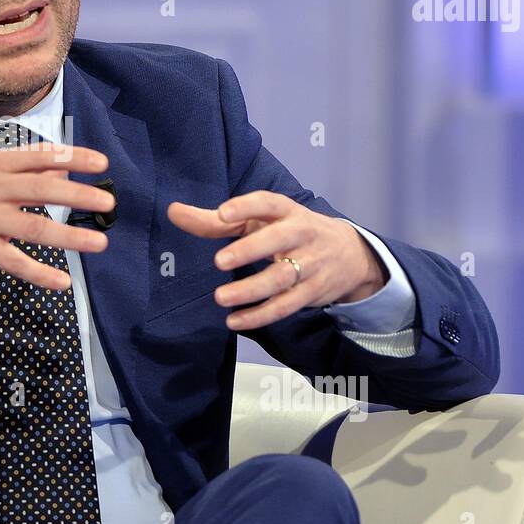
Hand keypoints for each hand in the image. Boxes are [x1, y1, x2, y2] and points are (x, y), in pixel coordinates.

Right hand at [0, 145, 115, 291]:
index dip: (73, 157)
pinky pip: (13, 261)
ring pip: (34, 227)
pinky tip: (63, 281)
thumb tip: (63, 165)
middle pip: (42, 189)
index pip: (40, 156)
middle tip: (108, 203)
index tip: (102, 162)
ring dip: (70, 236)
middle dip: (78, 195)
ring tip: (99, 243)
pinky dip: (40, 273)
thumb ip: (23, 169)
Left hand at [166, 191, 386, 331]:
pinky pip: (286, 306)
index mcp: (286, 211)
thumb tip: (173, 212)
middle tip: (219, 262)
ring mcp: (310, 264)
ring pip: (281, 278)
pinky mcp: (312, 292)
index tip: (223, 213)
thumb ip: (216, 220)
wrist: (350, 254)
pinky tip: (235, 321)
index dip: (246, 207)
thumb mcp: (259, 220)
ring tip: (220, 298)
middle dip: (250, 250)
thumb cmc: (289, 230)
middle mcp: (301, 234)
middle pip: (277, 241)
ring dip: (251, 290)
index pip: (267, 203)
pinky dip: (260, 315)